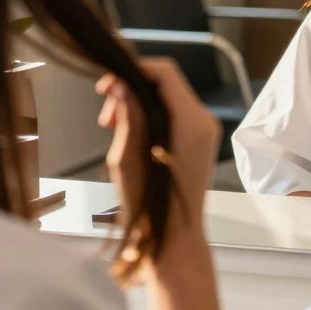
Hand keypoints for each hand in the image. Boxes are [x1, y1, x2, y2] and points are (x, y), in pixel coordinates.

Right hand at [97, 58, 221, 238]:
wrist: (174, 239)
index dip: (132, 70)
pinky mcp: (199, 141)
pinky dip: (150, 117)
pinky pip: (173, 114)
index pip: (164, 72)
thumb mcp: (126, 156)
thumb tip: (119, 84)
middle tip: (106, 119)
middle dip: (131, 91)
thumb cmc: (149, 206)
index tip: (106, 86)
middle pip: (165, 83)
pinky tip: (132, 137)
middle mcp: (204, 121)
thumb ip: (126, 115)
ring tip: (114, 129)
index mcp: (191, 121)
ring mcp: (205, 131)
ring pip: (167, 98)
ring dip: (138, 105)